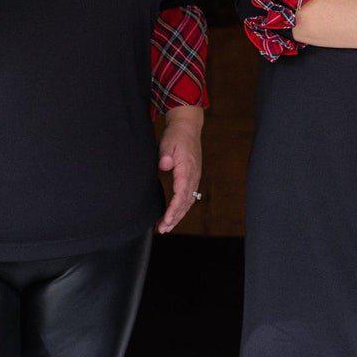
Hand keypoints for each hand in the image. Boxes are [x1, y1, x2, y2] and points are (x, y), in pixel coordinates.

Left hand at [156, 108, 202, 234]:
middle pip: (185, 202)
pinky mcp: (192, 179)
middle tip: (162, 229)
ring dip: (177, 216)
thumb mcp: (167, 142)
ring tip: (165, 228)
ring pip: (187, 202)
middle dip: (174, 218)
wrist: (187, 128)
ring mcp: (194, 178)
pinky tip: (173, 217)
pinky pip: (188, 198)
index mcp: (187, 169)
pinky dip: (181, 209)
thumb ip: (166, 155)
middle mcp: (193, 176)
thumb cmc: (176, 135)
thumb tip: (165, 165)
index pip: (181, 194)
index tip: (166, 220)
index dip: (174, 209)